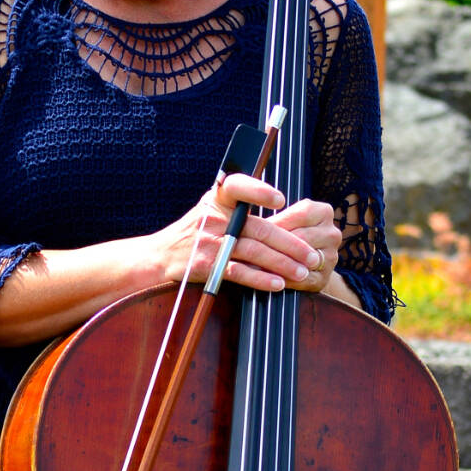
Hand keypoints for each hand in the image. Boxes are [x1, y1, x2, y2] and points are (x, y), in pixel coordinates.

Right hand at [147, 174, 341, 295]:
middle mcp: (213, 218)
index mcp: (216, 199)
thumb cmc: (192, 232)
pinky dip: (261, 279)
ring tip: (302, 271)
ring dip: (282, 263)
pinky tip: (278, 283)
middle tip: (312, 254)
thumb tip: (283, 209)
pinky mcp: (206, 265)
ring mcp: (209, 242)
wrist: (158, 257)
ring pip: (254, 251)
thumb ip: (239, 205)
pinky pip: (239, 272)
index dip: (259, 191)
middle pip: (258, 228)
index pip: (237, 186)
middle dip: (290, 243)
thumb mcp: (210, 208)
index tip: (281, 200)